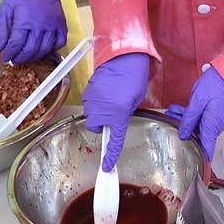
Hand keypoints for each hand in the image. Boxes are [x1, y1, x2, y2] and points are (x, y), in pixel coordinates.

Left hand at [0, 0, 66, 64]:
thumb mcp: (6, 9)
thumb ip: (2, 29)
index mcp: (24, 21)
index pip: (16, 45)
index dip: (9, 54)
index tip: (5, 57)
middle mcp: (40, 26)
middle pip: (30, 50)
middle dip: (20, 58)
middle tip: (15, 60)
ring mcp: (53, 26)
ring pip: (44, 49)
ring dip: (34, 57)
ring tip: (27, 57)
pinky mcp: (62, 25)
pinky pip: (60, 43)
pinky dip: (52, 50)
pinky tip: (44, 50)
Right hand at [83, 53, 150, 171]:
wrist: (123, 57)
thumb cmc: (134, 77)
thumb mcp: (136, 100)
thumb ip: (126, 112)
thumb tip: (119, 115)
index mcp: (118, 116)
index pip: (114, 142)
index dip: (111, 156)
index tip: (107, 167)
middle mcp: (102, 112)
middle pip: (96, 127)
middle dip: (103, 123)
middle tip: (114, 113)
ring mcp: (92, 101)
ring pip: (92, 114)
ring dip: (99, 111)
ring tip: (111, 97)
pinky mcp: (87, 91)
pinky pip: (89, 102)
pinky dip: (95, 100)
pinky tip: (105, 90)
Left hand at [165, 67, 223, 159]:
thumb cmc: (215, 83)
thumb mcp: (197, 100)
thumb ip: (189, 119)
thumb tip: (183, 134)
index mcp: (213, 125)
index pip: (206, 147)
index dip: (200, 157)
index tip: (195, 166)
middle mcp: (218, 125)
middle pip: (199, 133)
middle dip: (184, 129)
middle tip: (170, 119)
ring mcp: (220, 118)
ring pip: (200, 124)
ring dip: (187, 119)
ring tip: (173, 110)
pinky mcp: (219, 111)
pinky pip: (205, 117)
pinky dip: (195, 114)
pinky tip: (183, 108)